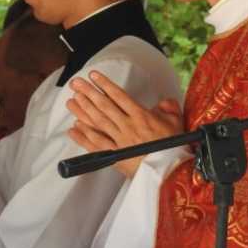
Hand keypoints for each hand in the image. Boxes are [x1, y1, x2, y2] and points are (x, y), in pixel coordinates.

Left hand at [66, 71, 184, 176]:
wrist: (171, 171)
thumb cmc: (173, 147)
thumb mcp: (176, 122)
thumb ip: (169, 107)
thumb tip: (164, 100)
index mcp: (140, 116)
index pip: (119, 96)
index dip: (105, 84)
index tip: (94, 76)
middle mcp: (127, 126)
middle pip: (104, 106)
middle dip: (88, 93)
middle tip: (76, 83)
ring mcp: (119, 141)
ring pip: (97, 122)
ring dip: (82, 111)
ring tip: (71, 100)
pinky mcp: (114, 156)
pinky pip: (95, 145)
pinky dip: (83, 137)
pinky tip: (73, 129)